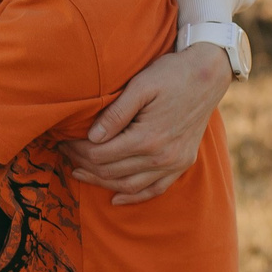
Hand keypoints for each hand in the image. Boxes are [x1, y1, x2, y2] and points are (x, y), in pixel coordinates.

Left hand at [60, 44, 227, 203]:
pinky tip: (116, 197)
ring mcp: (174, 163)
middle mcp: (162, 157)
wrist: (208, 75)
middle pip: (111, 171)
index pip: (100, 154)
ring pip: (129, 185)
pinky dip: (135, 196)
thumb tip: (92, 137)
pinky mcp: (182, 163)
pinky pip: (156, 189)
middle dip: (83, 164)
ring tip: (80, 173)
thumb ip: (116, 113)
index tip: (63, 141)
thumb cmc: (171, 74)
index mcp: (148, 138)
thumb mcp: (140, 85)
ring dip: (102, 182)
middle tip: (65, 153)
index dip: (77, 150)